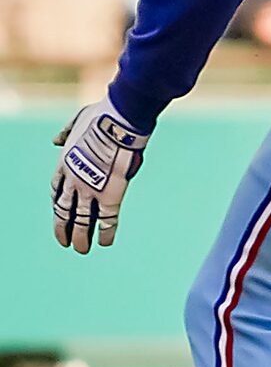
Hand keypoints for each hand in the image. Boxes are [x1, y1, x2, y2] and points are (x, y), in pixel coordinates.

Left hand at [53, 98, 147, 252]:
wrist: (118, 121)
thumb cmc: (102, 116)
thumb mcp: (77, 121)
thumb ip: (66, 132)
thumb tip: (55, 140)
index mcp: (64, 163)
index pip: (56, 191)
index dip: (58, 205)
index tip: (60, 214)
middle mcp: (73, 180)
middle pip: (64, 210)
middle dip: (63, 227)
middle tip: (64, 242)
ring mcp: (90, 189)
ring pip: (82, 219)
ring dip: (80, 236)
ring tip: (80, 250)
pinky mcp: (111, 195)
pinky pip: (108, 219)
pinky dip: (106, 232)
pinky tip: (104, 243)